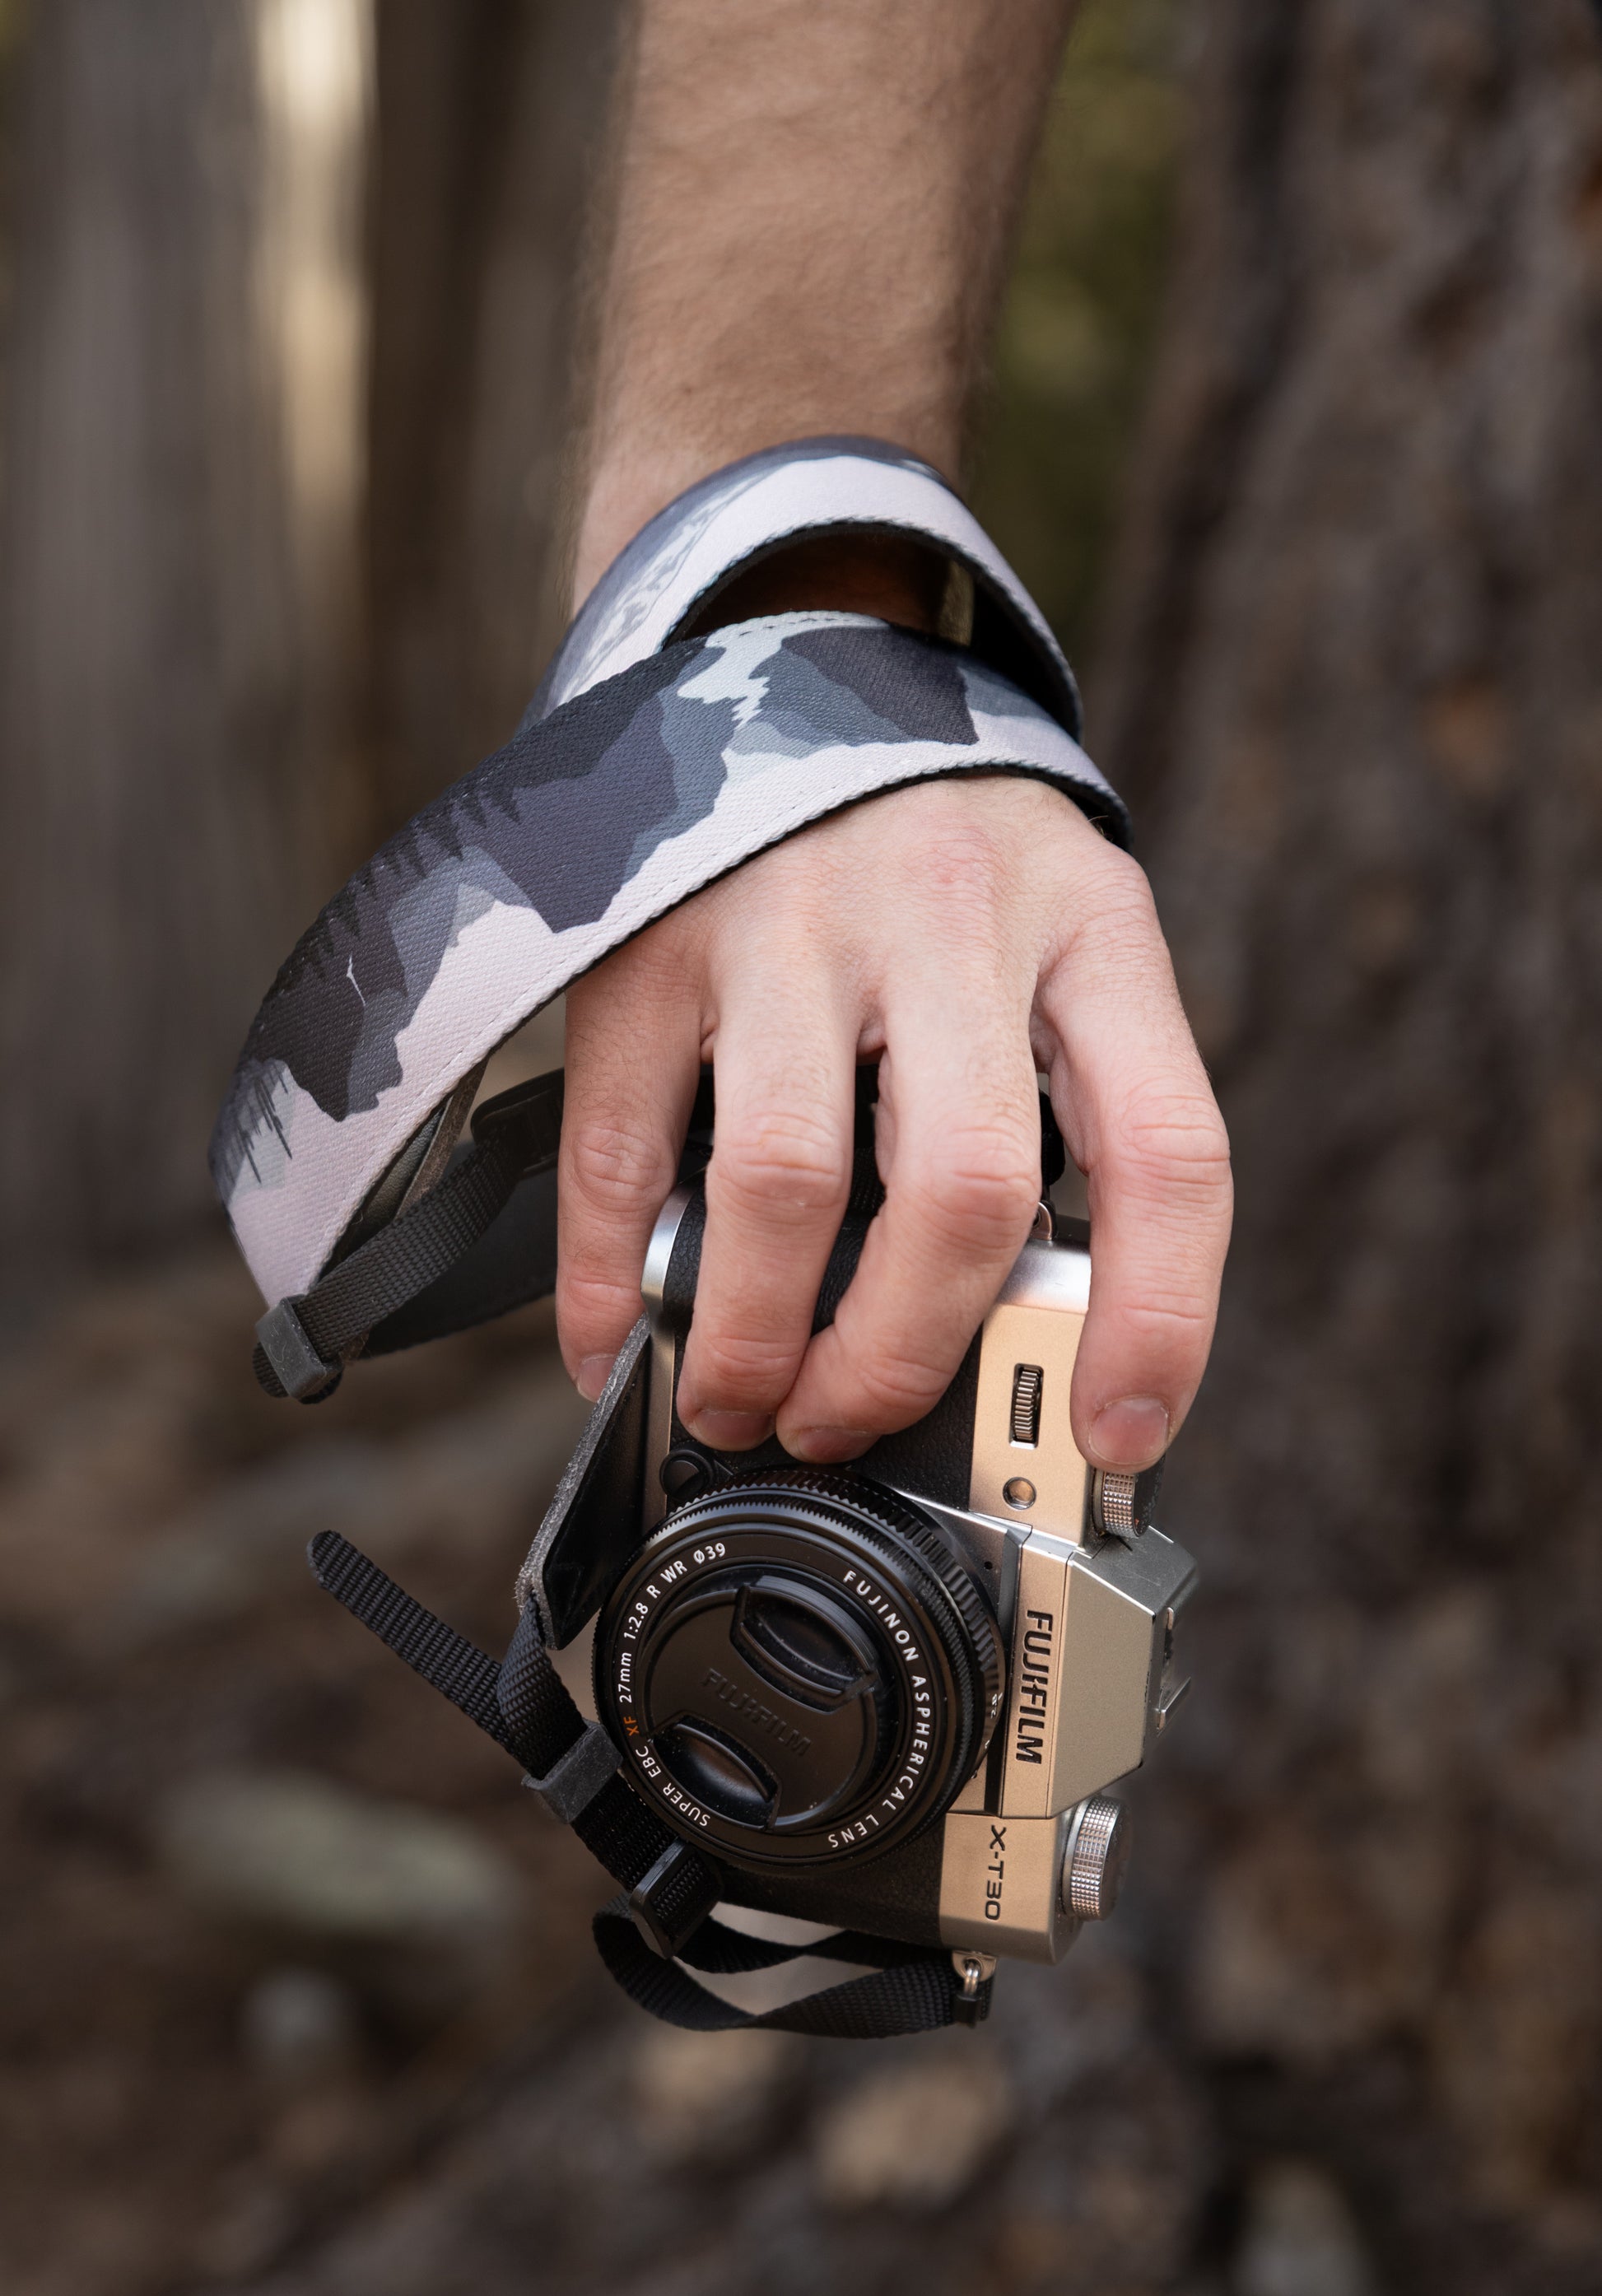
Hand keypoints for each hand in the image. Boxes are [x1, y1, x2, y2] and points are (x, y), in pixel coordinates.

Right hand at [556, 771, 1230, 1472]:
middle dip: (906, 1357)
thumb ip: (1053, 1103)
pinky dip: (609, 1277)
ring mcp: (788, 919)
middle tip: (856, 1423)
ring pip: (789, 1180)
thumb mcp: (1050, 935)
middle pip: (964, 1188)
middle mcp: (948, 915)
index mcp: (1086, 927)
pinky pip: (623, 1144)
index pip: (1166, 1150)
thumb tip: (1009, 1347)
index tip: (1120, 1437)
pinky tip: (615, 1345)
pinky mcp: (650, 935)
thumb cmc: (940, 855)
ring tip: (744, 1403)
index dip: (1159, 1318)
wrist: (784, 657)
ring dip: (759, 1338)